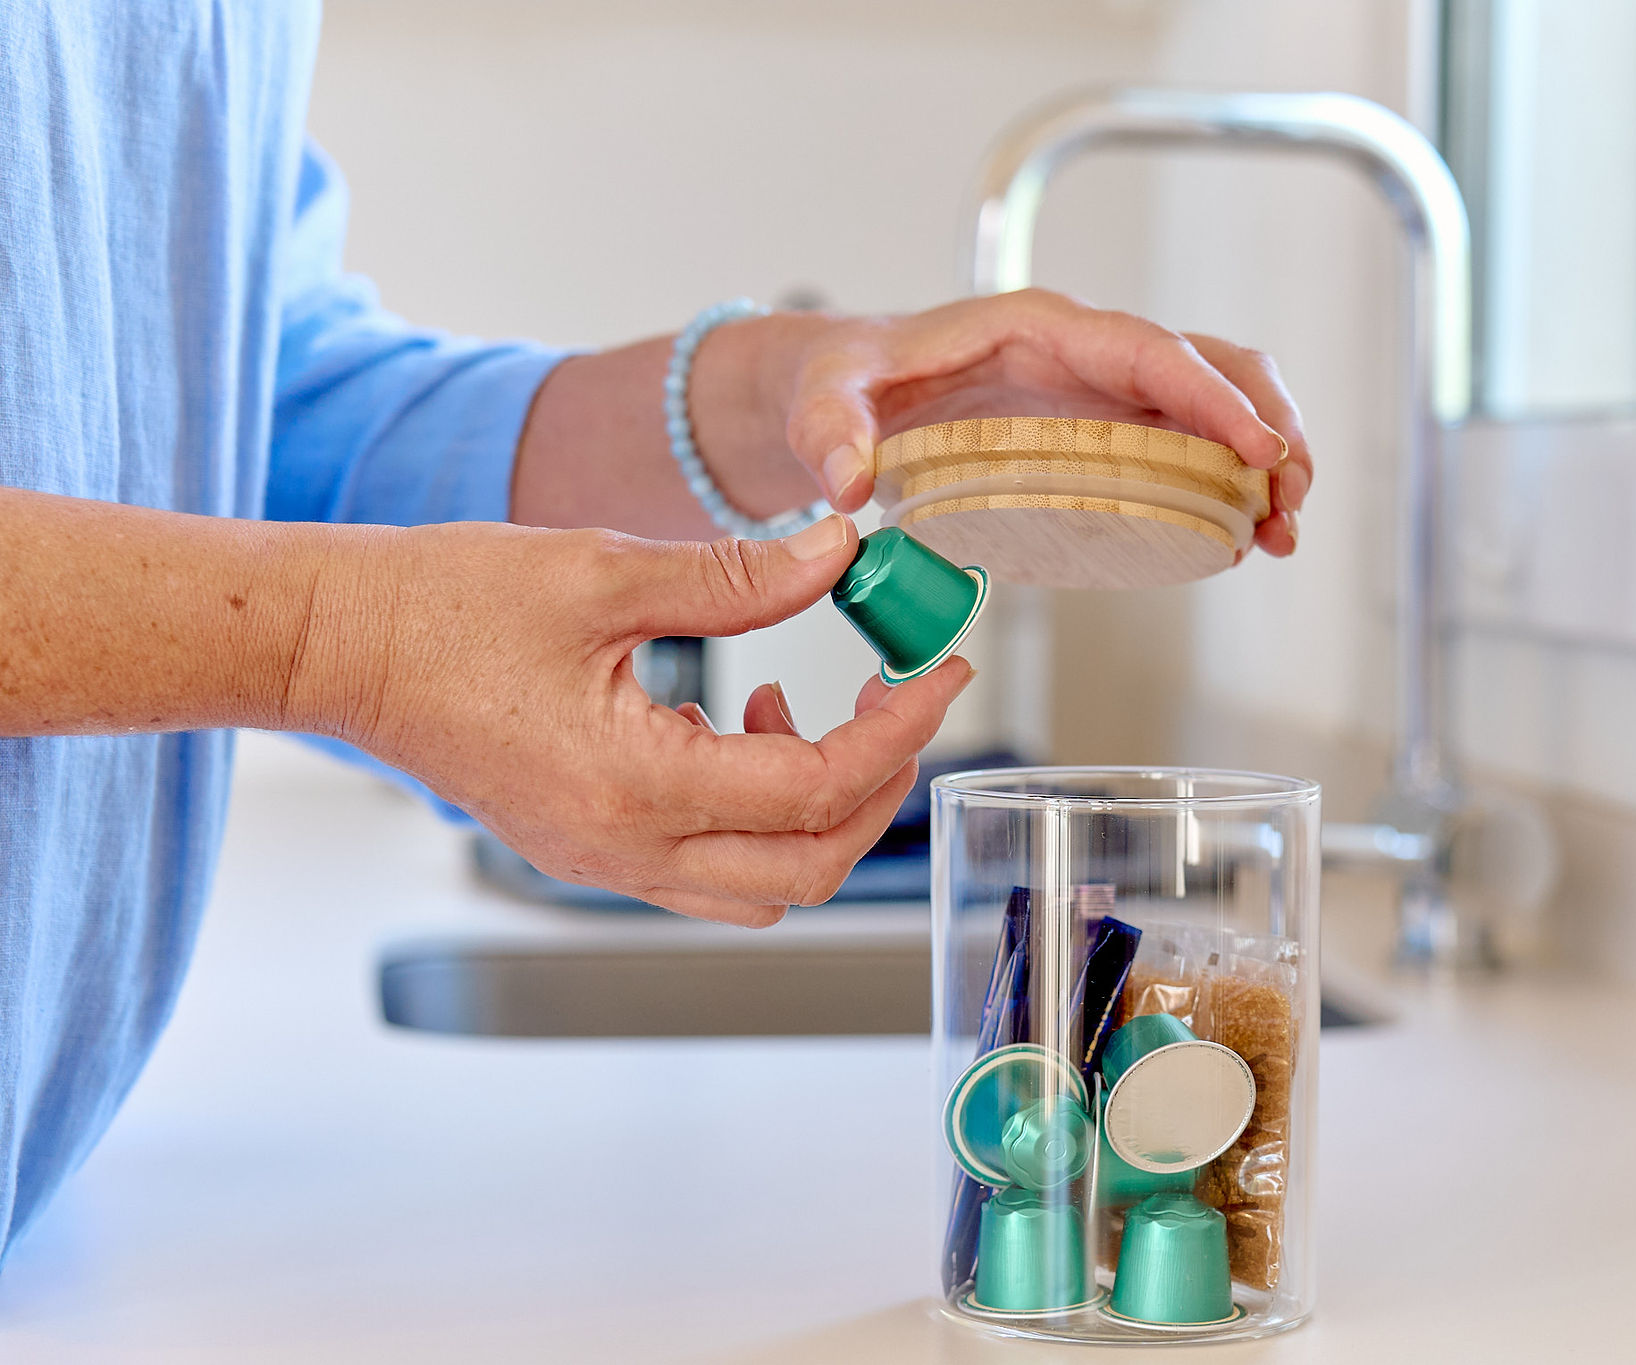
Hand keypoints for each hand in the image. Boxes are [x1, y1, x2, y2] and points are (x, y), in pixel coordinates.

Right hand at [303, 512, 971, 925]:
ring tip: (814, 703)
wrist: (341, 647)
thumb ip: (738, 574)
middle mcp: (624, 851)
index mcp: (633, 785)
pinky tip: (747, 722)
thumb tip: (842, 553)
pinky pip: (711, 872)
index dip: (898, 730)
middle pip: (809, 866)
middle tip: (902, 695)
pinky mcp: (589, 850)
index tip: (943, 671)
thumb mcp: (607, 570)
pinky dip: (761, 817)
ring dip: (822, 812)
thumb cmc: (446, 605)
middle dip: (879, 782)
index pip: (816, 786)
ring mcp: (604, 864)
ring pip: (766, 886)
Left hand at [773, 291, 1310, 558]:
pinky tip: (1240, 536)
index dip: (1212, 397)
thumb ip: (832, 430)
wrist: (839, 392)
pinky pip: (1186, 443)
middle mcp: (1083, 351)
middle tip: (1290, 501)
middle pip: (1209, 365)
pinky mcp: (1101, 431)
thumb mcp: (823, 398)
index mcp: (1036, 328)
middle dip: (1266, 426)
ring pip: (1212, 403)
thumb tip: (847, 480)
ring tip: (1280, 532)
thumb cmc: (841, 382)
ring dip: (1260, 460)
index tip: (1259, 448)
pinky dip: (1225, 483)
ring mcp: (1100, 390)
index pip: (1148, 350)